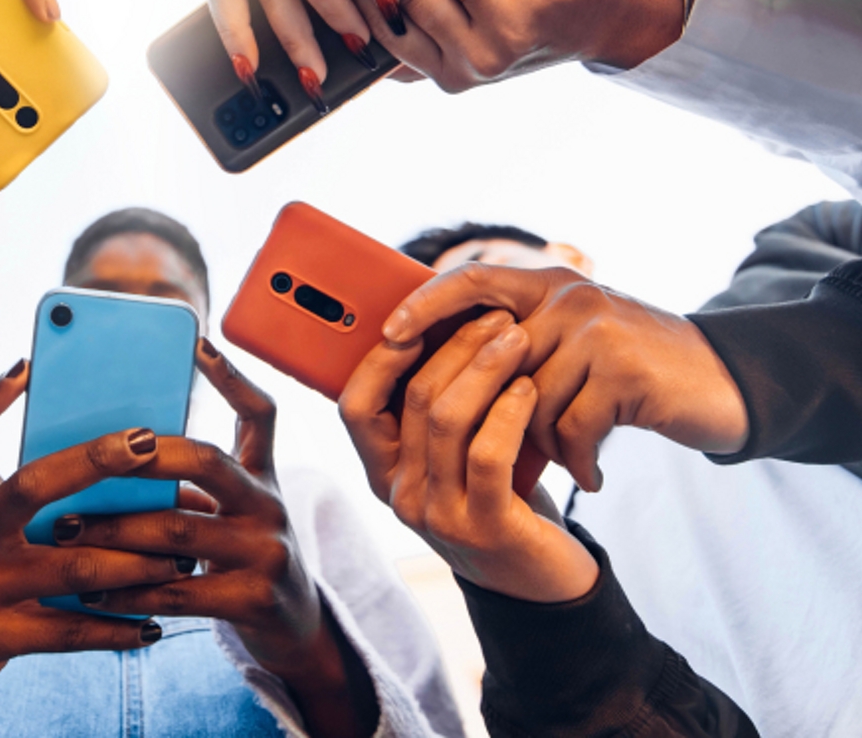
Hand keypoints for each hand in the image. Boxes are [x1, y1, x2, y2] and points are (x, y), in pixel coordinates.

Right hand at [0, 362, 183, 737]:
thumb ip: (14, 482)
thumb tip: (84, 431)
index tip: (33, 369)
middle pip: (33, 486)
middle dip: (95, 461)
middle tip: (152, 446)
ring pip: (72, 567)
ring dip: (135, 561)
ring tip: (182, 555)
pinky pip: (68, 631)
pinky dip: (117, 628)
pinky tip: (154, 624)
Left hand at [54, 341, 378, 737]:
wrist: (296, 629)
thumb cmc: (243, 559)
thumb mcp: (234, 511)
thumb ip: (192, 484)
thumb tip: (105, 458)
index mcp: (262, 476)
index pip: (260, 413)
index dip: (232, 376)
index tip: (198, 342)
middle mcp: (269, 505)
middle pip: (206, 461)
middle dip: (142, 456)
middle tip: (90, 458)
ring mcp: (266, 552)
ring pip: (177, 531)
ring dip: (112, 530)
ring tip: (64, 529)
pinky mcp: (253, 600)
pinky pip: (176, 591)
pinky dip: (127, 591)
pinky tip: (90, 592)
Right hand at [341, 312, 598, 602]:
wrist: (540, 579)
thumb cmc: (498, 498)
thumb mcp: (453, 456)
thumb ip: (435, 410)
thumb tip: (435, 323)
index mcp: (382, 472)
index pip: (355, 405)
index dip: (380, 358)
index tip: (419, 317)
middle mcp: (399, 495)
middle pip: (412, 399)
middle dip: (455, 346)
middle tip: (496, 316)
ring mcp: (437, 516)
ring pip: (447, 419)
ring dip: (485, 368)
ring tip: (518, 339)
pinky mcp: (484, 529)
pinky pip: (487, 454)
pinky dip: (508, 410)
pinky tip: (528, 387)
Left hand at [377, 264, 747, 490]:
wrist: (720, 384)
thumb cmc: (628, 373)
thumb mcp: (571, 343)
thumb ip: (517, 344)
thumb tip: (434, 369)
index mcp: (548, 284)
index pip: (470, 279)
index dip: (425, 305)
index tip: (389, 336)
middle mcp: (569, 297)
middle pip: (493, 360)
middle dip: (491, 413)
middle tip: (498, 450)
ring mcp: (597, 330)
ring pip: (529, 401)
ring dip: (543, 442)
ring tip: (568, 458)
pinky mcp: (624, 370)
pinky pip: (570, 426)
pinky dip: (578, 459)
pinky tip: (591, 474)